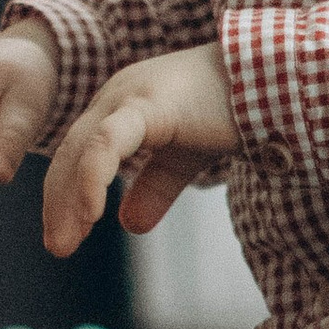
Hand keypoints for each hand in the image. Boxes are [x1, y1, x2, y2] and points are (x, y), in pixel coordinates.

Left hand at [41, 45, 235, 259]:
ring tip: (64, 242)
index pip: (78, 155)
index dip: (66, 196)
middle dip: (59, 204)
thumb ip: (155, 188)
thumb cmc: (230, 112)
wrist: (269, 80)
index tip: (65, 237)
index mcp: (120, 108)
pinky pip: (106, 143)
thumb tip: (130, 225)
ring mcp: (127, 97)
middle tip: (58, 248)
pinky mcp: (146, 106)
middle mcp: (115, 97)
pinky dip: (92, 179)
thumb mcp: (183, 159)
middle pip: (70, 154)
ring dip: (67, 200)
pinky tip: (90, 214)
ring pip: (80, 150)